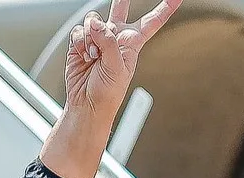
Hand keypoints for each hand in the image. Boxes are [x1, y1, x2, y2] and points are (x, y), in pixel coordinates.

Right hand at [62, 0, 179, 117]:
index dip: (164, 9)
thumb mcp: (117, 68)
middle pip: (121, 9)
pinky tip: (84, 55)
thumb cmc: (108, 92)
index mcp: (132, 44)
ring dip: (91, 37)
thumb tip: (97, 24)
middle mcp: (116, 37)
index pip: (152, 22)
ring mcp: (98, 38)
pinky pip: (79, 30)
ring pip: (93, 20)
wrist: (88, 102)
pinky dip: (80, 42)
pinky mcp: (81, 41)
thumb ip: (109, 42)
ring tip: (94, 55)